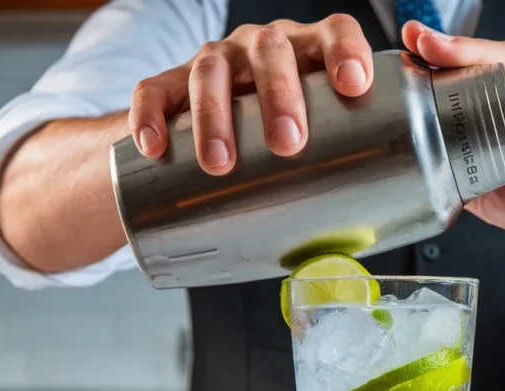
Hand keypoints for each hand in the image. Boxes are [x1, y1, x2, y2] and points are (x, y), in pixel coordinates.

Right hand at [128, 15, 373, 173]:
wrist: (210, 130)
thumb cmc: (277, 137)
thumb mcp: (312, 142)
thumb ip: (336, 177)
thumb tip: (353, 245)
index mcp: (308, 52)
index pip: (334, 32)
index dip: (346, 51)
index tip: (352, 84)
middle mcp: (261, 46)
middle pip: (271, 51)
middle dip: (280, 94)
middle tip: (287, 143)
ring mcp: (215, 60)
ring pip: (212, 71)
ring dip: (215, 115)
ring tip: (219, 163)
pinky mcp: (170, 82)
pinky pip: (154, 91)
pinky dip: (151, 117)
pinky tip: (155, 148)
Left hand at [402, 22, 504, 244]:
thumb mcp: (494, 195)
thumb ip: (462, 182)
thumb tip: (425, 181)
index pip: (471, 73)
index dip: (441, 58)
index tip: (409, 45)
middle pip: (491, 59)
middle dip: (454, 46)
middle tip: (420, 38)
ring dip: (483, 56)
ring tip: (449, 48)